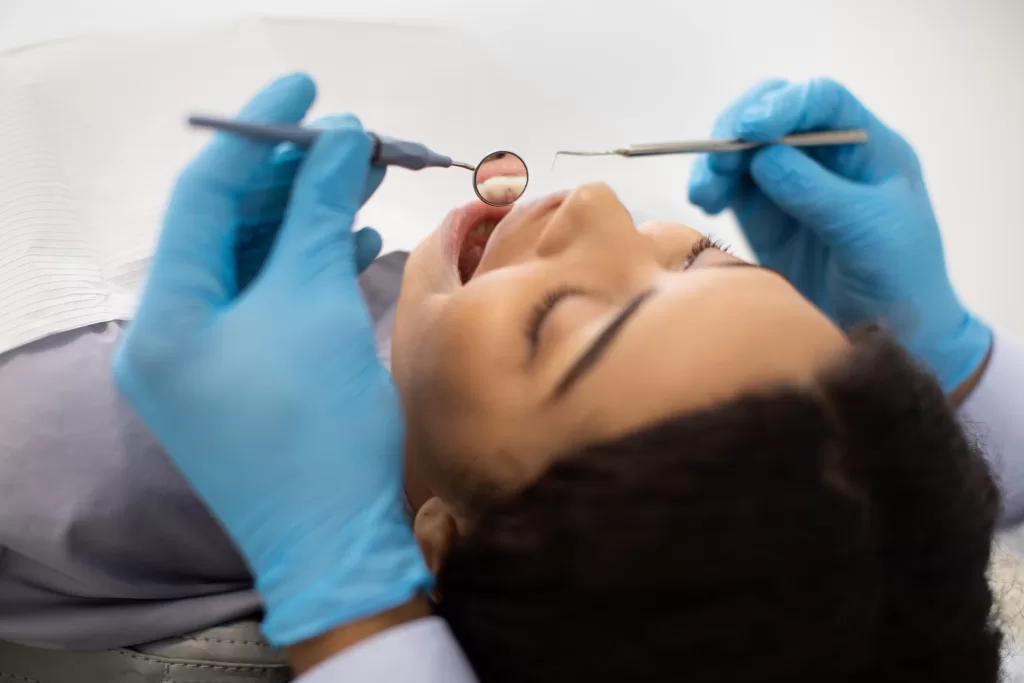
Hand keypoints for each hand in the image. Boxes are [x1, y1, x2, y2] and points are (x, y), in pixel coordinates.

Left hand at [113, 73, 430, 645]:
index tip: (306, 86)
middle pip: (228, 225)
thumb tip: (339, 138)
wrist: (337, 543)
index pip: (202, 194)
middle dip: (292, 177)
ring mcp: (203, 361)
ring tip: (364, 180)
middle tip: (350, 139)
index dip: (258, 131)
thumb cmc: (319, 430)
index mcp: (164, 317)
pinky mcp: (241, 378)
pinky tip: (354, 242)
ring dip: (307, 219)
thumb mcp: (315, 304)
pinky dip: (309, 268)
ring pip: (254, 262)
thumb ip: (317, 211)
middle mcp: (168, 336)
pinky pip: (268, 303)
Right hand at [688, 78, 990, 391]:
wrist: (892, 337)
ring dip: (716, 161)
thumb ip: (818, 193)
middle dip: (738, 130)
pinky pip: (730, 186)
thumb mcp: (870, 232)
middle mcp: (826, 157)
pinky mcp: (764, 216)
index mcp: (867, 148)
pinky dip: (711, 186)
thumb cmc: (902, 280)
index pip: (822, 102)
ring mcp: (792, 185)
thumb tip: (764, 156)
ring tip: (705, 192)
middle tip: (717, 161)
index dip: (784, 104)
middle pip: (772, 113)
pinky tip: (704, 201)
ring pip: (742, 149)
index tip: (752, 127)